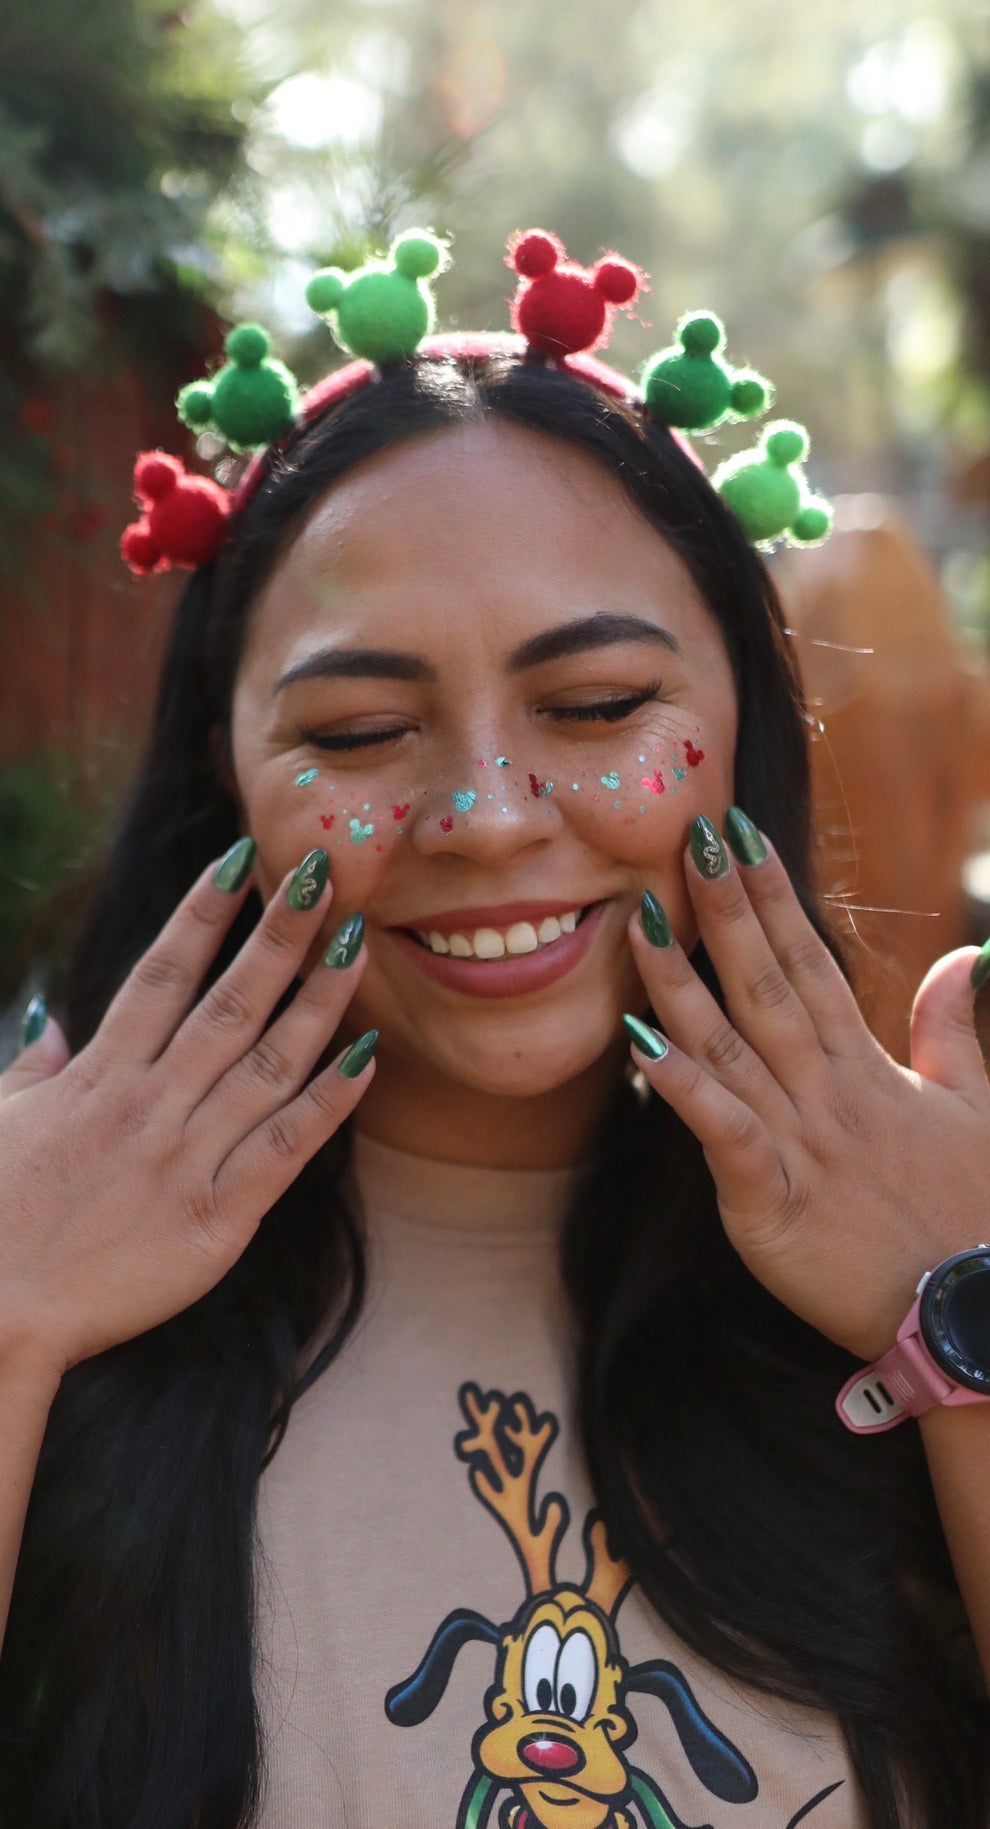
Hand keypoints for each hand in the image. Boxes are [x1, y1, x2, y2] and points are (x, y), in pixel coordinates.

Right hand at [0, 845, 372, 1382]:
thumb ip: (34, 1068)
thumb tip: (51, 1020)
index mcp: (98, 1077)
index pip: (161, 974)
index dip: (204, 911)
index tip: (243, 857)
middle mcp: (149, 1107)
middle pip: (230, 1003)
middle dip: (281, 933)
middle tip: (326, 874)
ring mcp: (186, 1161)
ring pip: (269, 1065)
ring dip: (321, 1000)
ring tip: (360, 942)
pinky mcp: (218, 1222)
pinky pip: (284, 1150)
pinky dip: (329, 1104)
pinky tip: (367, 1058)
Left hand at [625, 811, 989, 1360]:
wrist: (978, 1317)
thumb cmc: (974, 1216)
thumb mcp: (972, 1108)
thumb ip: (949, 1029)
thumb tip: (962, 956)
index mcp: (868, 1069)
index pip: (812, 963)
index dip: (774, 898)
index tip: (741, 836)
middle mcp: (829, 1093)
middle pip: (768, 985)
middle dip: (728, 909)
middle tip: (690, 837)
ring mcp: (801, 1144)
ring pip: (731, 1045)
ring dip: (681, 981)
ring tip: (639, 919)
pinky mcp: (772, 1202)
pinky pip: (723, 1133)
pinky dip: (683, 1087)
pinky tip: (640, 1043)